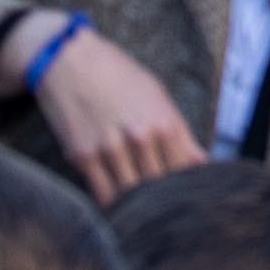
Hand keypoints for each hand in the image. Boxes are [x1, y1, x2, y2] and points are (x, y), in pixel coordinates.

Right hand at [18, 21, 206, 196]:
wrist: (67, 58)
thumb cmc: (116, 74)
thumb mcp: (156, 95)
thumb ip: (180, 133)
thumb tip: (202, 162)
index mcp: (164, 123)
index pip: (183, 174)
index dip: (184, 190)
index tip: (182, 198)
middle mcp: (140, 138)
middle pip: (159, 188)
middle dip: (161, 201)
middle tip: (162, 210)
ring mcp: (110, 148)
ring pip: (132, 195)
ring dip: (136, 205)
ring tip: (139, 212)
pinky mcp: (83, 156)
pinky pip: (103, 194)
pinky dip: (111, 204)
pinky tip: (116, 205)